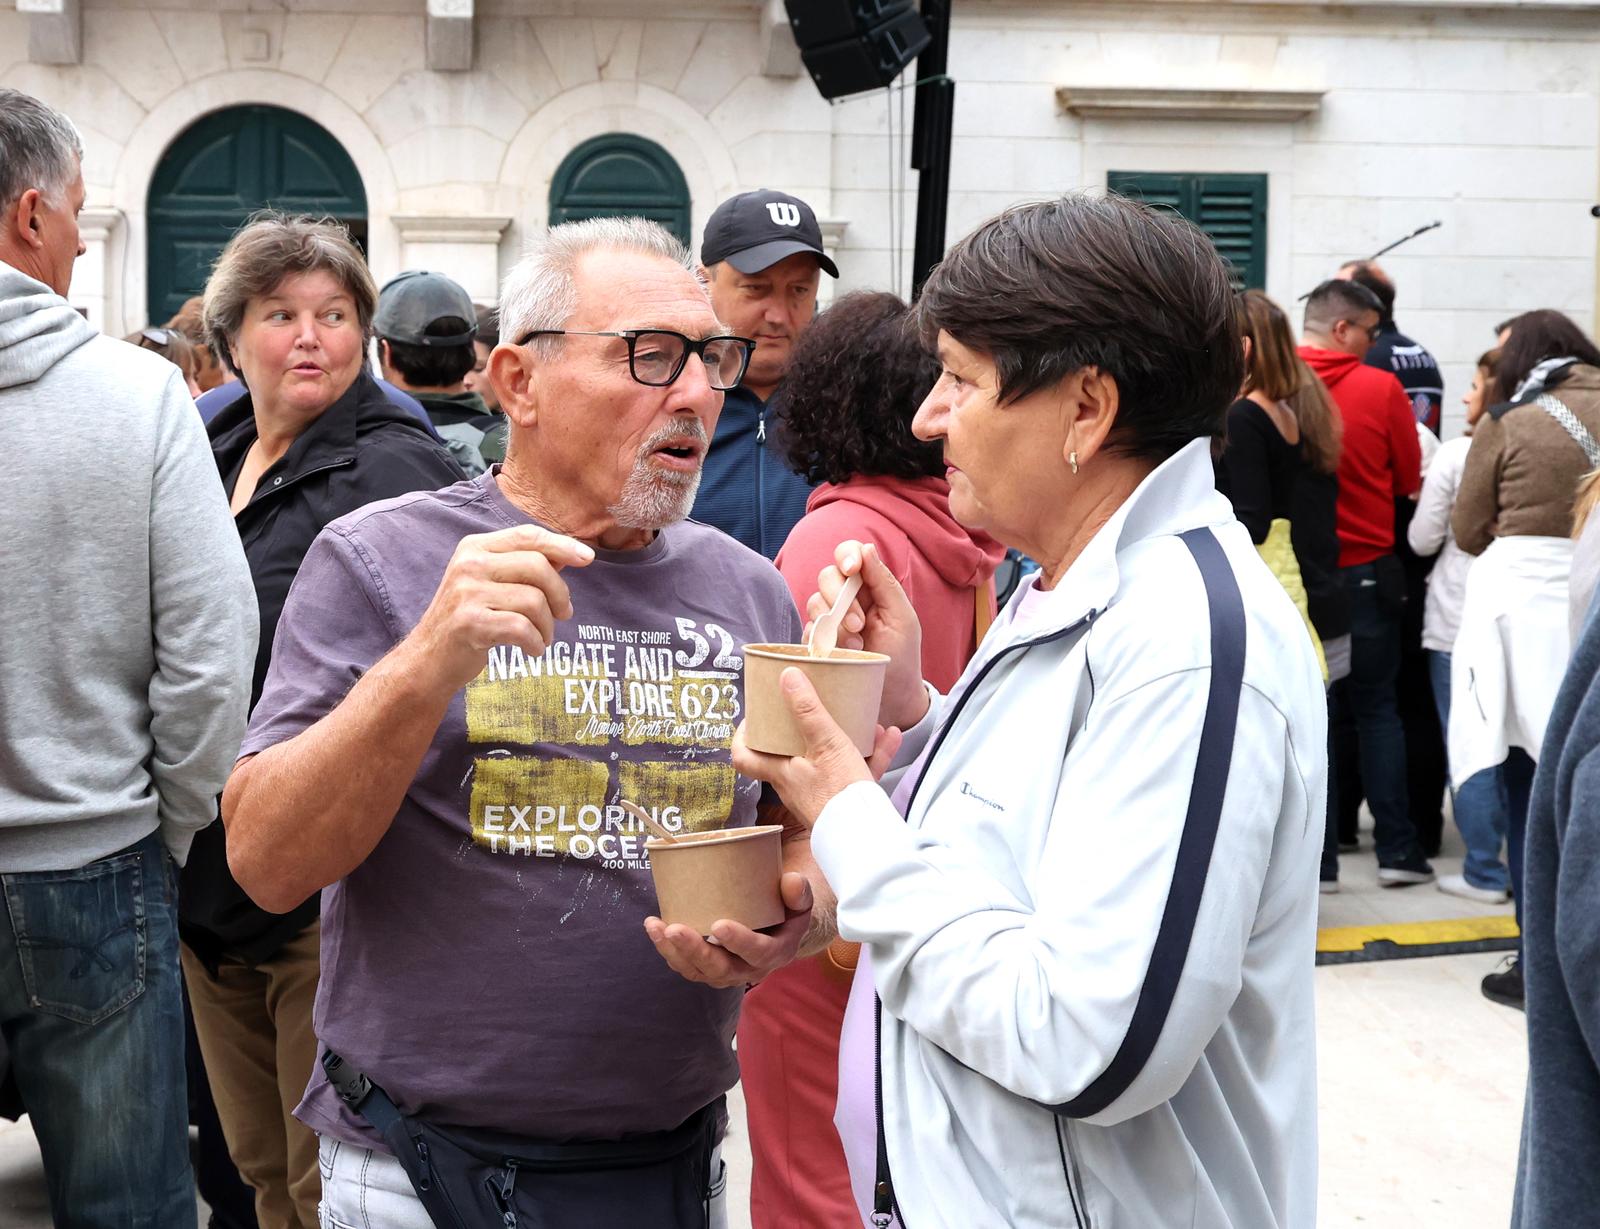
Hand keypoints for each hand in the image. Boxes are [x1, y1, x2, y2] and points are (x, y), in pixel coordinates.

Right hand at [399, 524, 593, 695]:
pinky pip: (522, 628)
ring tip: (541, 637)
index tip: (587, 558)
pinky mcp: (469, 623)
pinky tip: (532, 649)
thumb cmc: (470, 620)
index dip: (561, 544)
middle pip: (538, 566)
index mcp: (475, 547)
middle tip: (564, 614)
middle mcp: (469, 564)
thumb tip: (569, 553)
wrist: (429, 660)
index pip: (527, 536)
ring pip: (534, 600)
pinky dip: (536, 642)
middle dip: (560, 594)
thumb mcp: (491, 584)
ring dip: (547, 626)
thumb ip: (525, 566)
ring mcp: (466, 593)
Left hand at [644, 871, 812, 988]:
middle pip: (720, 969)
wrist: (778, 929)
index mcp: (776, 952)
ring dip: (674, 952)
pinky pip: (686, 965)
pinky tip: (654, 927)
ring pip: (698, 971)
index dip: (739, 942)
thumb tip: (791, 882)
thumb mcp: (801, 901)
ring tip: (656, 927)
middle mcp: (749, 969)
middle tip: (675, 929)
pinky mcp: (708, 967)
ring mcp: (726, 971)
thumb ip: (800, 892)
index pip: (758, 953)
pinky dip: (668, 950)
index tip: (719, 925)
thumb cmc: (787, 909)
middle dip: (695, 950)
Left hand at [733, 667, 901, 828]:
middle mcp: (796, 785)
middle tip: (807, 708)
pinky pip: (857, 771)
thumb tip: (786, 676)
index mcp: (781, 772)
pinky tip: (889, 737)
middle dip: (799, 729)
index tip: (754, 717)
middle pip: (787, 754)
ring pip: (828, 759)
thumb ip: (807, 710)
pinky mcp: (846, 800)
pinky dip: (872, 754)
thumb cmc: (839, 793)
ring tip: (859, 718)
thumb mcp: (824, 743)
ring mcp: (821, 793)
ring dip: (844, 737)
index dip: (742, 737)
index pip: (743, 757)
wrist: (868, 836)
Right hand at [809, 541, 927, 729]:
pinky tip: (840, 653)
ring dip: (834, 623)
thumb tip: (866, 547)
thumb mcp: (901, 618)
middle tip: (859, 624)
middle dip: (840, 596)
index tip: (853, 569)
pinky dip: (822, 640)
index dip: (847, 555)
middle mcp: (847, 599)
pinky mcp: (817, 642)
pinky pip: (807, 630)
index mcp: (870, 586)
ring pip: (814, 602)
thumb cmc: (901, 656)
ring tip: (855, 645)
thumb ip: (884, 583)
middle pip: (827, 576)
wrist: (892, 699)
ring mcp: (829, 620)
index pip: (849, 555)